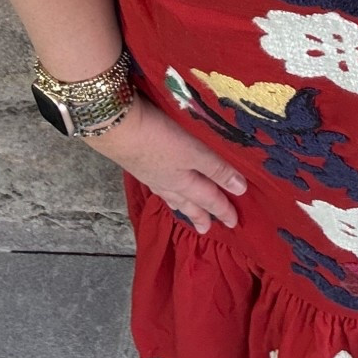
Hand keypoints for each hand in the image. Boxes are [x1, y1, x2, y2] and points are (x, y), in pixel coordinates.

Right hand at [83, 93, 246, 232]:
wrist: (117, 127)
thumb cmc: (159, 137)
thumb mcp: (194, 151)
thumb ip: (215, 168)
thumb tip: (240, 189)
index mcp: (183, 181)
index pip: (208, 197)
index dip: (222, 208)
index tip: (234, 222)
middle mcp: (167, 182)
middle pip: (188, 201)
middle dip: (199, 215)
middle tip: (207, 230)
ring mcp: (151, 173)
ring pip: (171, 195)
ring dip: (181, 205)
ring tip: (185, 213)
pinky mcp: (138, 162)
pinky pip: (157, 185)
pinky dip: (164, 192)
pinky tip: (161, 186)